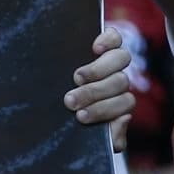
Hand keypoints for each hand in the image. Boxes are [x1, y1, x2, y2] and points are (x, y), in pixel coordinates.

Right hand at [64, 24, 135, 150]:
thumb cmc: (71, 112)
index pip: (125, 104)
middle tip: (69, 100)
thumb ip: (111, 137)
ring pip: (122, 59)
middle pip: (120, 82)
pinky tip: (94, 48)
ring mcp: (113, 58)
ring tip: (77, 78)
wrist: (48, 86)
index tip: (80, 116)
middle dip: (93, 94)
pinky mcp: (106, 40)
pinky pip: (115, 36)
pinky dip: (108, 41)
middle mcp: (119, 80)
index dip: (104, 110)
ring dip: (98, 71)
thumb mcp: (87, 131)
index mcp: (119, 102)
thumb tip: (124, 119)